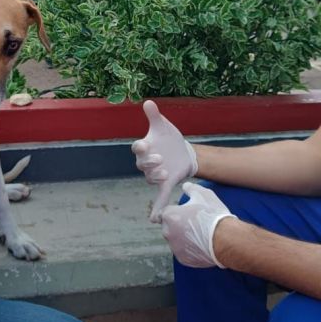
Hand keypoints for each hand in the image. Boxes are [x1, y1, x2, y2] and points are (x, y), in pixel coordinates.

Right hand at [132, 100, 197, 221]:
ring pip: (151, 178)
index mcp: (145, 148)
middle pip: (143, 165)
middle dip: (150, 163)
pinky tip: (155, 219)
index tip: (146, 144)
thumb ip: (154, 115)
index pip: (137, 148)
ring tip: (165, 172)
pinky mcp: (165, 183)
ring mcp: (156, 174)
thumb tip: (148, 102)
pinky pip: (159, 197)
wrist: (182, 151)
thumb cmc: (168, 138)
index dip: (141, 148)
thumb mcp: (163, 125)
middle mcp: (147, 162)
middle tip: (160, 159)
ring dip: (156, 177)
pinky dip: (157, 208)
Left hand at [160, 182, 236, 268]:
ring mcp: (175, 248)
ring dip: (183, 236)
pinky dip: (190, 248)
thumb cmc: (213, 215)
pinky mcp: (183, 259)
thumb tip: (185, 187)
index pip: (165, 211)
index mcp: (169, 216)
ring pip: (176, 240)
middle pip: (169, 226)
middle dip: (178, 224)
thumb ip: (190, 188)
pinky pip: (183, 251)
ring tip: (200, 233)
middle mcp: (167, 233)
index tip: (186, 212)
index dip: (176, 210)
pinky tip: (202, 244)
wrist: (226, 239)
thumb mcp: (203, 194)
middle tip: (195, 222)